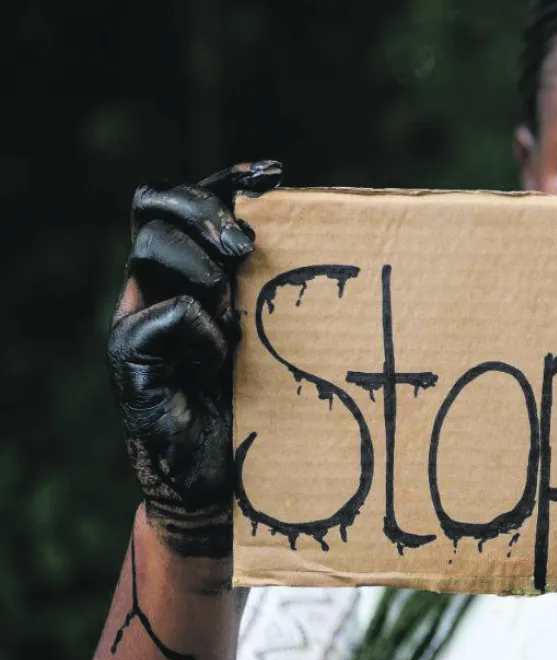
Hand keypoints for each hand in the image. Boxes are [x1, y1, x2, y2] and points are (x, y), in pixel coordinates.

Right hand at [108, 162, 282, 556]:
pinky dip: (202, 331)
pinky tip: (222, 362)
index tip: (277, 174)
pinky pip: (166, 316)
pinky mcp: (131, 359)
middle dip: (206, 210)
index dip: (226, 177)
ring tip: (236, 313)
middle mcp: (156, 287)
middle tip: (249, 245)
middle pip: (155, 206)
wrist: (222, 485)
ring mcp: (138, 319)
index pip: (185, 200)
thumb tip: (322, 235)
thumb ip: (277, 287)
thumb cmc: (260, 407)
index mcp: (190, 273)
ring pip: (150, 250)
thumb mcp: (277, 334)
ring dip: (204, 269)